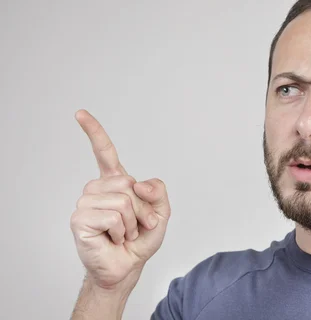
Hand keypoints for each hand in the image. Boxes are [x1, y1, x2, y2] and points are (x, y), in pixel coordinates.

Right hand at [70, 109, 170, 290]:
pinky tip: (113, 238)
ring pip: (123, 201)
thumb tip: (139, 185)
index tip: (80, 114)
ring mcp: (85, 203)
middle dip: (142, 208)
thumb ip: (159, 192)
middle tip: (136, 225)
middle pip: (128, 184)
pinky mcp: (79, 220)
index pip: (104, 153)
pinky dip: (121, 231)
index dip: (94, 132)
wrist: (127, 266)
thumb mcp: (161, 213)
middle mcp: (97, 189)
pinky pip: (113, 217)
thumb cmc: (140, 239)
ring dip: (132, 222)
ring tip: (123, 233)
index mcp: (115, 182)